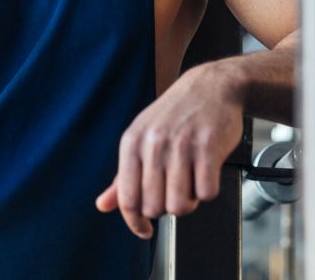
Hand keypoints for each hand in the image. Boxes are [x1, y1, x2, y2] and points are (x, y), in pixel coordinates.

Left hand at [95, 62, 243, 237]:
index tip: (144, 230)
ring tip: (190, 183)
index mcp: (132, 143)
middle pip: (154, 207)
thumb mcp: (142, 138)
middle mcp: (154, 143)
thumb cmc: (175, 114)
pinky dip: (208, 191)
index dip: (135, 222)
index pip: (127, 198)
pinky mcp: (208, 146)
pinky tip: (205, 174)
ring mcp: (181, 144)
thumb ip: (122, 176)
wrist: (211, 85)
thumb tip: (103, 205)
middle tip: (174, 191)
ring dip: (188, 202)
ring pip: (180, 205)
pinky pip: (206, 192)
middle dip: (166, 208)